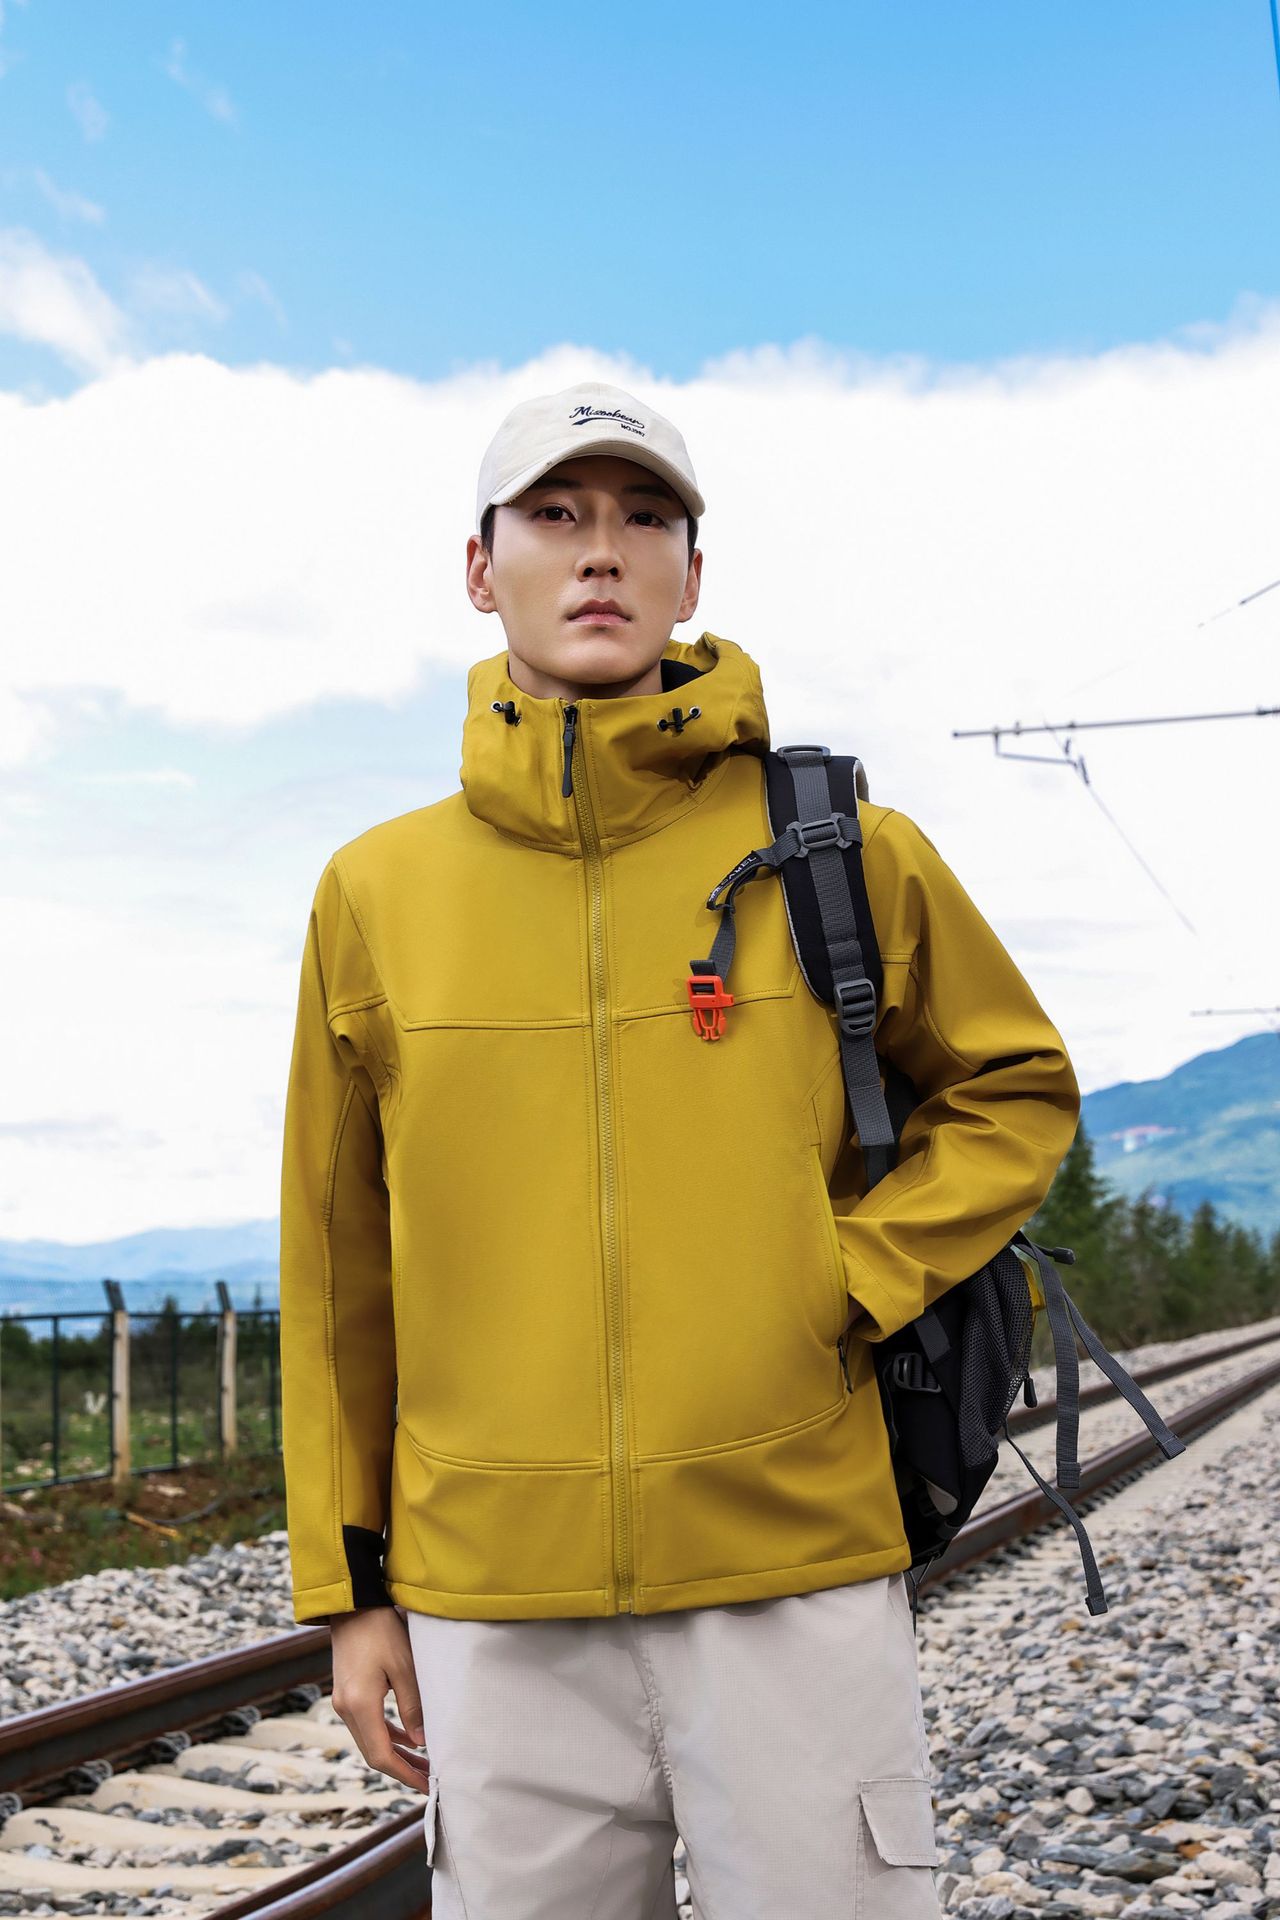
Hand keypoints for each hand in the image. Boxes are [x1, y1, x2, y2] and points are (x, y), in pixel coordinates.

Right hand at [328, 1606, 430, 1794]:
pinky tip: (407, 1738)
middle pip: (374, 1752)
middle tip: (430, 1778)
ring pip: (370, 1740)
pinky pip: (367, 1724)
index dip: (404, 1774)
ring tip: (424, 1762)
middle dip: (402, 1767)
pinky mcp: (347, 1693)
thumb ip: (413, 1707)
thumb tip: (421, 1743)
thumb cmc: (381, 1630)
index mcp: (359, 1705)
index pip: (381, 1755)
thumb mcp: (404, 1666)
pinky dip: (387, 1734)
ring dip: (396, 1752)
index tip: (425, 1786)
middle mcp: (346, 1709)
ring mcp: (343, 1702)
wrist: (353, 1604)